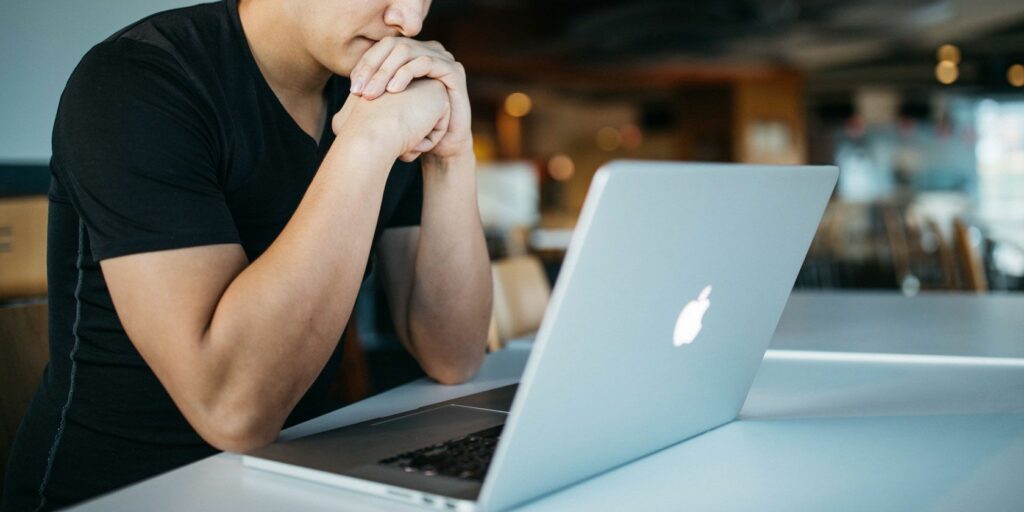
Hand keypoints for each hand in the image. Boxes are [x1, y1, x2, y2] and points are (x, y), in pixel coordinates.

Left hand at [349, 37, 471, 161]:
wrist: (441, 148)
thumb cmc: (413, 129)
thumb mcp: (387, 109)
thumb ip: (371, 95)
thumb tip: (346, 93)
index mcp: (410, 55)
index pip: (381, 48)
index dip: (364, 65)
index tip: (352, 89)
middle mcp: (426, 51)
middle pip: (392, 46)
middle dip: (372, 68)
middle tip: (359, 92)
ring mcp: (442, 58)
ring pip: (406, 51)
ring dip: (386, 72)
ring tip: (373, 94)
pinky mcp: (453, 70)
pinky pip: (426, 62)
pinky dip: (407, 74)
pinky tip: (394, 91)